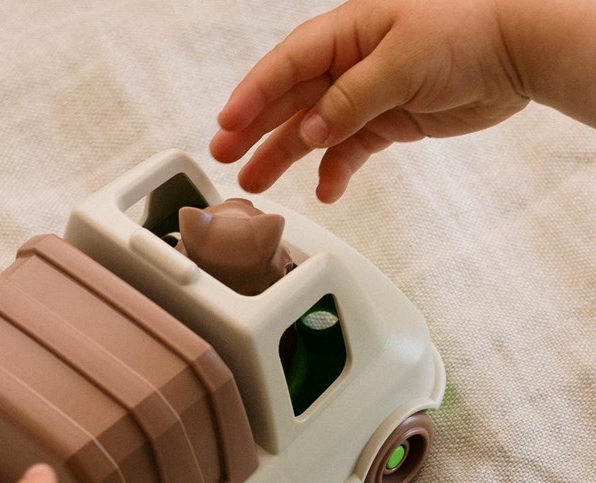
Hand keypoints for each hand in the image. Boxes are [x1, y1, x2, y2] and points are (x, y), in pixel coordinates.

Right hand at [210, 0, 528, 201]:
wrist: (517, 53)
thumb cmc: (467, 32)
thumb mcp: (402, 61)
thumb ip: (352, 99)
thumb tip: (310, 130)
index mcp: (347, 33)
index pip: (287, 64)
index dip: (253, 93)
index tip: (227, 123)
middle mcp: (349, 63)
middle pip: (290, 99)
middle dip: (255, 128)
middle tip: (225, 156)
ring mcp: (364, 95)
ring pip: (313, 129)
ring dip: (284, 155)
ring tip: (255, 182)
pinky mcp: (385, 122)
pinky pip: (349, 150)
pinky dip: (336, 171)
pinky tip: (327, 190)